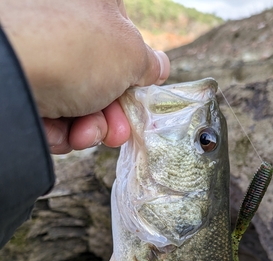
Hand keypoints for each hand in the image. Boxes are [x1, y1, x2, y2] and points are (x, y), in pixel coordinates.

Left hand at [0, 0, 169, 152]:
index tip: (135, 107)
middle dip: (110, 118)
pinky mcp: (21, 85)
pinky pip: (48, 112)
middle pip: (100, 83)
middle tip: (114, 135)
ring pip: (76, 104)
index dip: (132, 83)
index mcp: (95, 7)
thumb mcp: (130, 55)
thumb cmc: (77, 51)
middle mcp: (65, 27)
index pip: (123, 47)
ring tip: (81, 135)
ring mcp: (41, 55)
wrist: (10, 71)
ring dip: (87, 130)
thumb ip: (149, 64)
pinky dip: (57, 130)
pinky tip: (55, 131)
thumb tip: (159, 67)